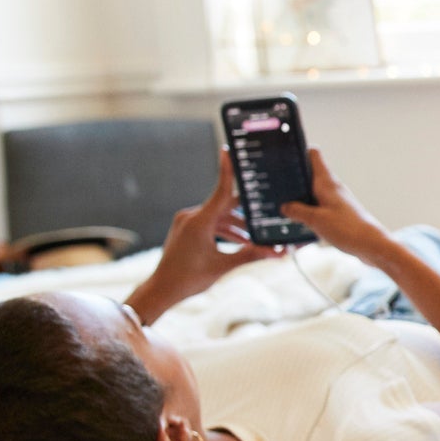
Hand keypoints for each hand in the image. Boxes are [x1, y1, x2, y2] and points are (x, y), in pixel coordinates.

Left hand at [128, 151, 281, 322]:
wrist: (162, 289)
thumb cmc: (189, 279)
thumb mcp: (224, 266)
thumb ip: (251, 255)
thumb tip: (277, 253)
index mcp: (199, 221)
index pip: (221, 191)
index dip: (227, 171)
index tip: (228, 151)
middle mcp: (191, 216)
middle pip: (225, 206)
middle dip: (247, 214)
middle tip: (268, 214)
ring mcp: (187, 222)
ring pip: (220, 216)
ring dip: (238, 226)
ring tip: (257, 239)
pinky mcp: (187, 229)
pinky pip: (211, 223)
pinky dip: (226, 230)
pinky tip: (242, 242)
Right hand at [280, 149, 391, 261]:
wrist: (372, 245)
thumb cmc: (349, 229)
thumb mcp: (316, 220)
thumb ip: (297, 211)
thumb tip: (285, 206)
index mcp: (327, 183)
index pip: (314, 155)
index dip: (299, 152)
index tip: (283, 157)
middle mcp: (332, 188)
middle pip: (310, 175)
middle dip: (294, 179)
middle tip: (276, 187)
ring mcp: (335, 200)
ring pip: (313, 193)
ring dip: (300, 199)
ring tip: (283, 207)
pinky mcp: (338, 213)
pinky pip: (319, 207)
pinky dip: (308, 212)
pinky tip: (300, 222)